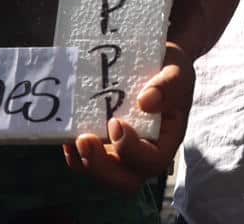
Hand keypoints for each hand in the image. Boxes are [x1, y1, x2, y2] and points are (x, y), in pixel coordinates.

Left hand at [62, 43, 192, 190]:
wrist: (156, 62)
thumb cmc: (169, 69)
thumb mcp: (176, 71)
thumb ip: (168, 85)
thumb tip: (146, 102)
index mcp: (166, 141)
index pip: (151, 161)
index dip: (131, 150)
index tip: (115, 122)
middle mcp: (144, 154)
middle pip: (125, 181)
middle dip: (101, 167)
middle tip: (84, 140)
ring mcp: (121, 153)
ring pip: (102, 174)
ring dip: (84, 162)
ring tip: (72, 138)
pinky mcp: (103, 145)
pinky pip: (87, 160)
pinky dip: (74, 153)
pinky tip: (66, 134)